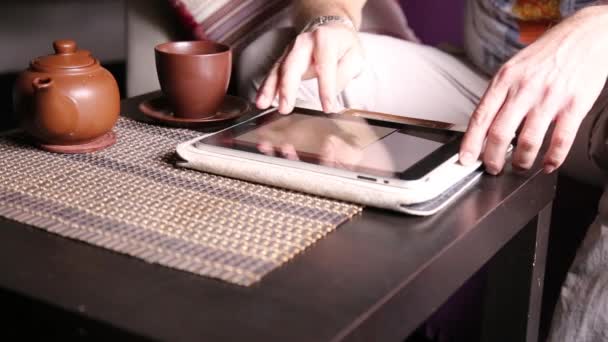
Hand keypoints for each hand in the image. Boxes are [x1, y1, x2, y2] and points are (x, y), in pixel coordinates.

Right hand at [255, 23, 364, 113]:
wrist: (331, 28)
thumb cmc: (343, 46)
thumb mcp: (355, 57)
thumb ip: (343, 74)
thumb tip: (330, 93)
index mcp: (325, 39)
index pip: (325, 66)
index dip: (326, 88)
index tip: (327, 107)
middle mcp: (304, 42)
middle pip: (293, 65)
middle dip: (287, 87)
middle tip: (285, 108)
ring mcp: (291, 50)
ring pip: (278, 69)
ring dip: (270, 88)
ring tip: (262, 104)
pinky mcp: (284, 58)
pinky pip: (273, 73)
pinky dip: (266, 87)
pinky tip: (260, 100)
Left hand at [459, 6, 607, 173]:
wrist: (587, 35)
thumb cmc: (549, 53)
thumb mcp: (514, 67)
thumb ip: (500, 95)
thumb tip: (485, 126)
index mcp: (505, 79)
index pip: (480, 117)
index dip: (470, 143)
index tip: (465, 159)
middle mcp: (524, 88)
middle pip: (500, 133)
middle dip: (493, 158)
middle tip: (493, 168)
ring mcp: (549, 97)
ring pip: (528, 141)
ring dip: (521, 161)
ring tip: (519, 166)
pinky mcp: (574, 105)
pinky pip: (560, 140)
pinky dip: (552, 159)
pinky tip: (547, 164)